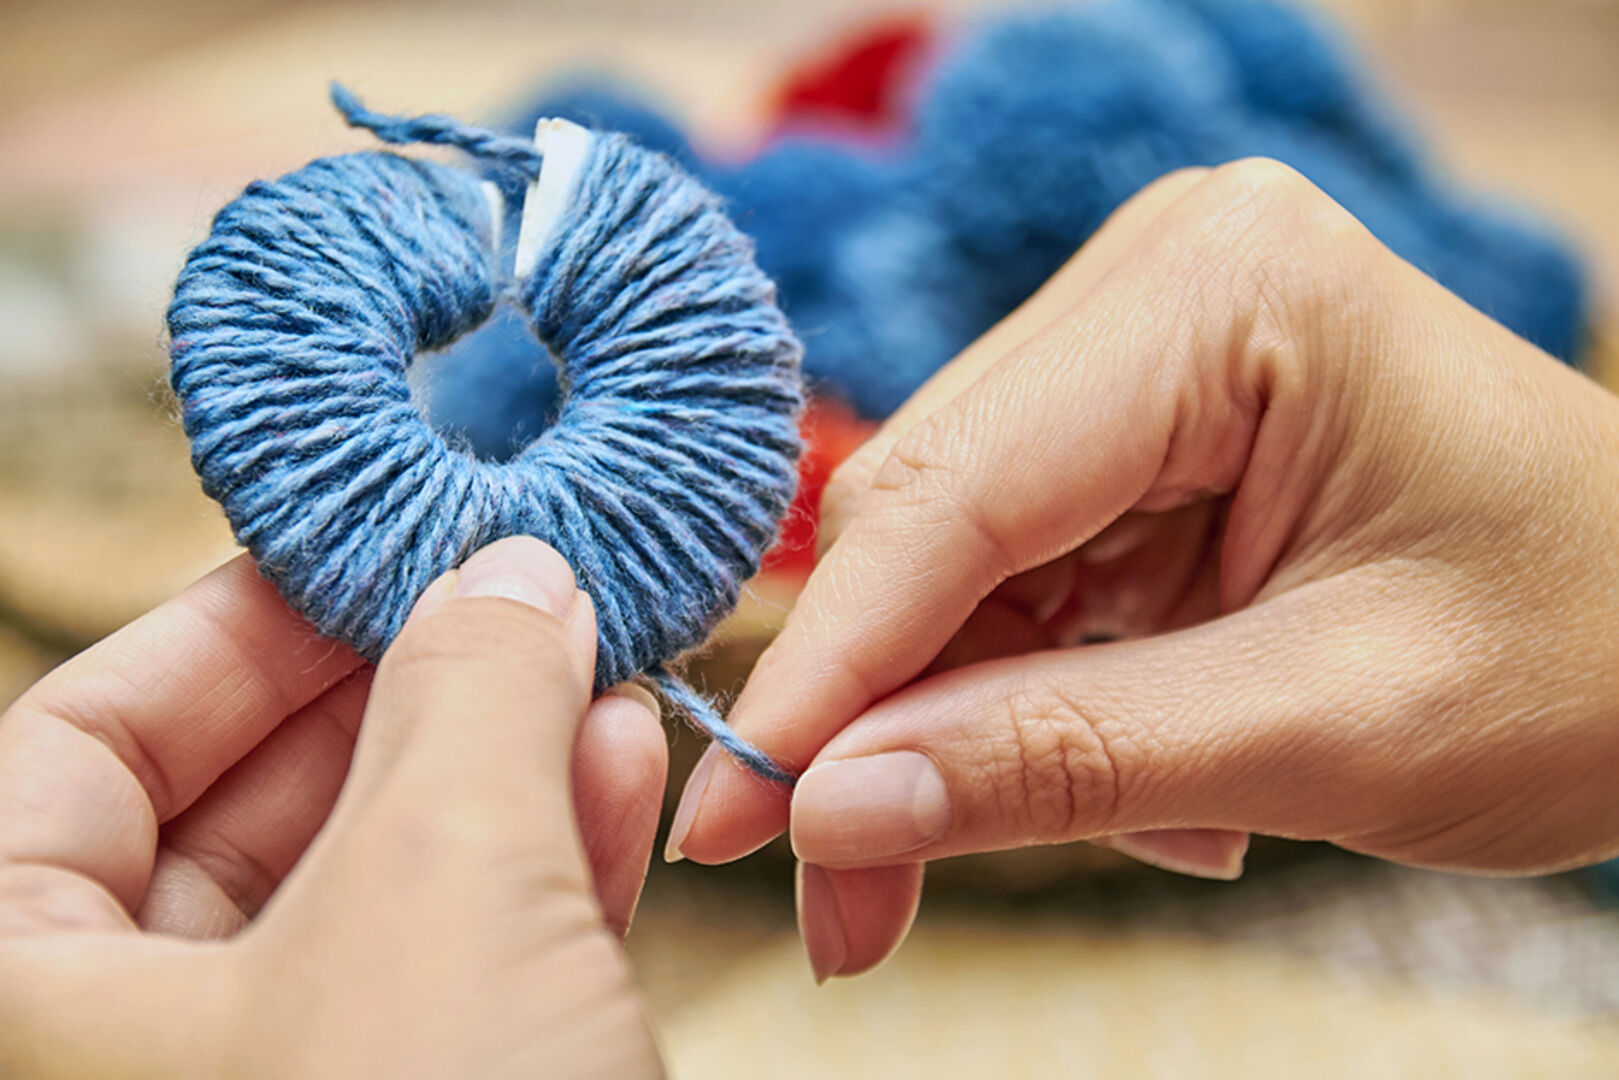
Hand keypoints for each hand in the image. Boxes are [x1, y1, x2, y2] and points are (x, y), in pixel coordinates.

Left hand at [0, 537, 665, 1077]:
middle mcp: (141, 1054)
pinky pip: (463, 966)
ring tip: (592, 665)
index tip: (362, 560)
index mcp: (36, 1008)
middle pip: (246, 813)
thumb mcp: (440, 887)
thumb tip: (513, 574)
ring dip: (501, 766)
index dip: (225, 636)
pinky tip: (618, 770)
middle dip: (403, 694)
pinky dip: (547, 865)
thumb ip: (468, 697)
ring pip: (378, 891)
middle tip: (506, 601)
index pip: (76, 752)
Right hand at [665, 159, 1618, 981]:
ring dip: (968, 726)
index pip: (956, 494)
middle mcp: (1157, 287)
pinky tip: (1160, 772)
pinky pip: (1022, 579)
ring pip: (959, 565)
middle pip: (932, 524)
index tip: (729, 823)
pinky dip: (1040, 698)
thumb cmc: (1588, 655)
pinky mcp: (1140, 432)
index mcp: (1221, 290)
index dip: (827, 675)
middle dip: (883, 728)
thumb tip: (829, 816)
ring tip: (1111, 834)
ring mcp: (1141, 353)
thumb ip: (1061, 763)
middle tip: (841, 905)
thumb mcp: (1327, 728)